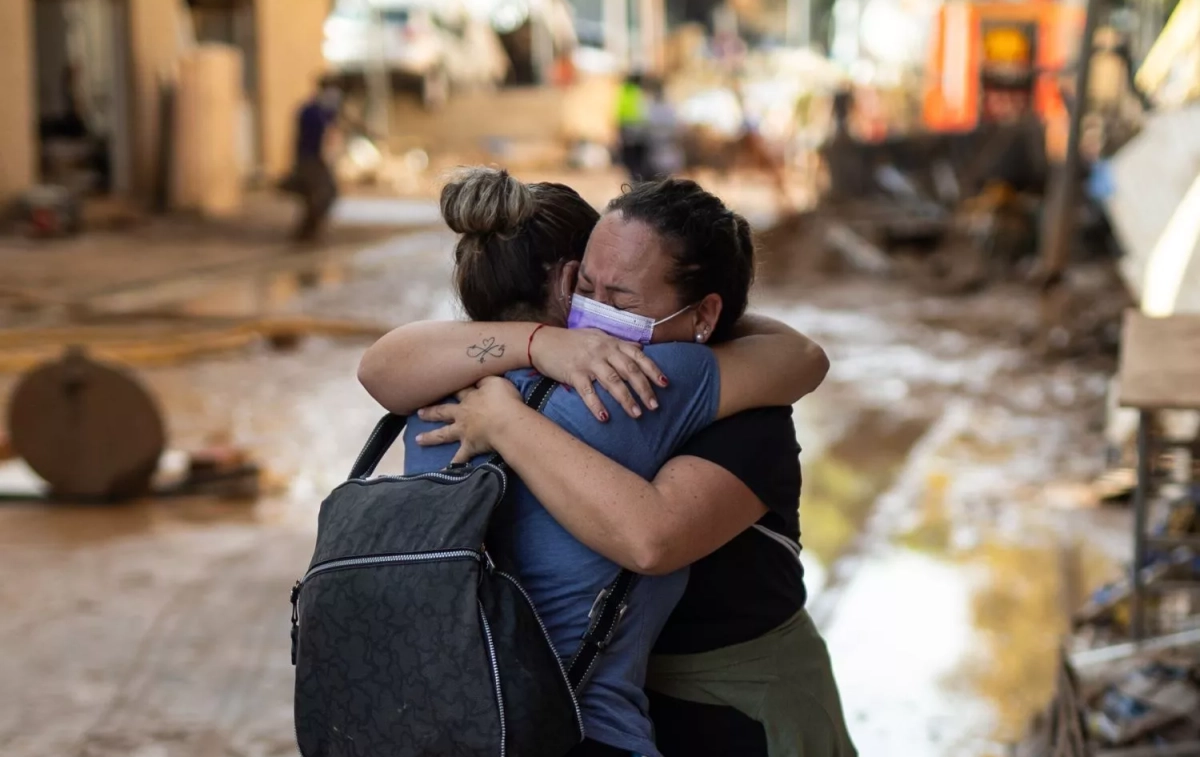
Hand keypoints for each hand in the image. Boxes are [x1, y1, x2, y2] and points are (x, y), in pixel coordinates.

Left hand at [415, 377, 523, 463]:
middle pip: (443, 412)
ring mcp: (463, 432)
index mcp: (470, 398)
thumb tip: (477, 379)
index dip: (450, 388)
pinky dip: (450, 466)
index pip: (458, 391)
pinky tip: (441, 472)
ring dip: (430, 437)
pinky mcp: (469, 447)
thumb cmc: (504, 400)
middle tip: (419, 413)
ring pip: (443, 434)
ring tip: (418, 439)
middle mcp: (462, 415)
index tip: (440, 387)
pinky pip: (459, 459)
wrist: (506, 422)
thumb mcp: (495, 382)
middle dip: (431, 412)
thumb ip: (485, 380)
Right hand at [529, 327, 666, 421]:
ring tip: (637, 415)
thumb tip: (641, 348)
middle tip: (655, 406)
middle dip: (644, 390)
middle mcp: (603, 350)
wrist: (543, 341)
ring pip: (613, 382)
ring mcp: (588, 362)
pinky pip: (588, 391)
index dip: (653, 370)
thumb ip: (620, 343)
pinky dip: (596, 405)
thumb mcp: (598, 336)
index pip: (637, 356)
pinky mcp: (573, 373)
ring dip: (626, 399)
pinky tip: (604, 418)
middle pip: (629, 371)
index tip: (665, 384)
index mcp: (611, 342)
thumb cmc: (572, 340)